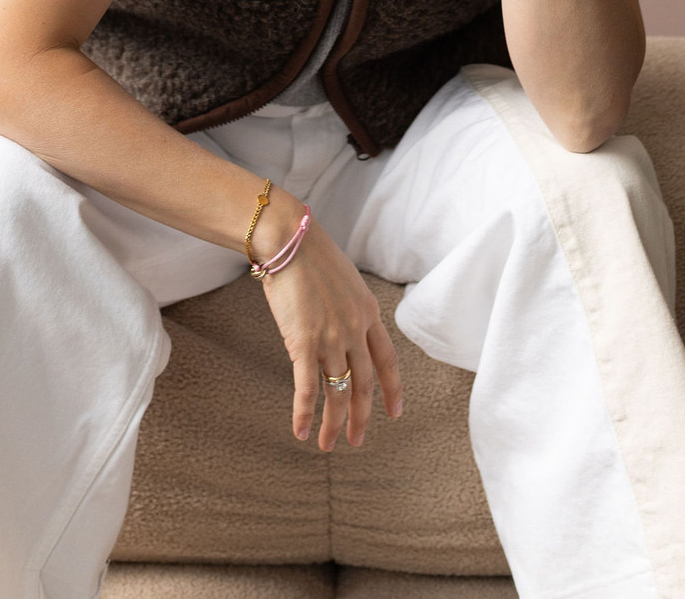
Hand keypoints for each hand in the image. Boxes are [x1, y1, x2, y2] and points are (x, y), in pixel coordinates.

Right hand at [253, 197, 402, 449]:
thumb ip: (349, 310)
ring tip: (329, 445)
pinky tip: (301, 431)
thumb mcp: (345, 281)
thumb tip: (343, 332)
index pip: (388, 361)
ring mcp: (330, 338)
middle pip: (364, 384)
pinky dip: (305, 414)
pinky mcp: (303, 343)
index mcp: (369, 312)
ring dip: (333, 423)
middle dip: (361, 417)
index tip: (395, 413)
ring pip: (337, 393)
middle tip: (357, 439)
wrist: (289, 240)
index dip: (393, 390)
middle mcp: (354, 330)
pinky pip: (307, 388)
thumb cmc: (312, 255)